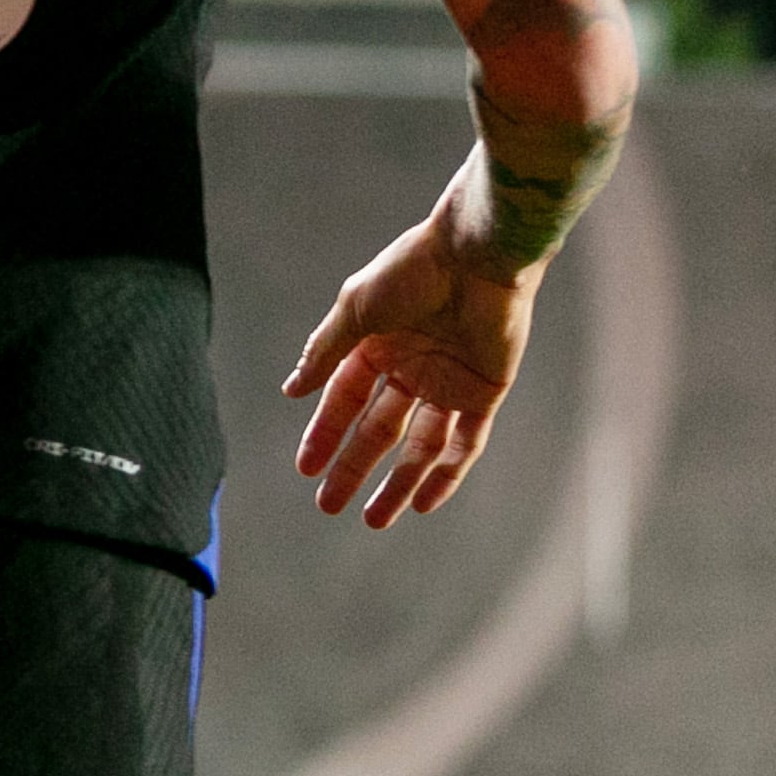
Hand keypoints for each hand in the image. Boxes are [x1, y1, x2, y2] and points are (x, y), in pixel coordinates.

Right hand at [284, 150, 543, 528]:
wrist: (476, 257)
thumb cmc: (411, 271)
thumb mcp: (355, 310)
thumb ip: (325, 351)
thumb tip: (292, 388)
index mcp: (375, 344)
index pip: (344, 401)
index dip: (324, 434)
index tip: (305, 468)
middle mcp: (409, 367)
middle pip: (377, 431)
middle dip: (352, 467)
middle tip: (328, 506)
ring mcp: (447, 382)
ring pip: (419, 446)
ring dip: (398, 482)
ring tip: (374, 519)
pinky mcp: (483, 391)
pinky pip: (465, 442)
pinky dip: (446, 473)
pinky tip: (426, 502)